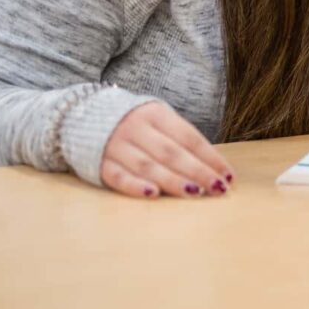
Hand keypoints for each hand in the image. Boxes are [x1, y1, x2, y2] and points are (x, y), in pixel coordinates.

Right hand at [101, 101, 235, 198]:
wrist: (80, 115)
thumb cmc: (132, 122)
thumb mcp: (156, 118)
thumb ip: (179, 138)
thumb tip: (213, 165)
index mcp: (155, 113)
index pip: (188, 137)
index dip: (210, 156)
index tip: (228, 176)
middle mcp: (136, 128)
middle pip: (171, 152)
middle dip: (197, 171)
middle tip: (218, 188)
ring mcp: (116, 146)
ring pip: (148, 166)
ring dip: (173, 180)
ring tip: (195, 193)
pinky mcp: (100, 164)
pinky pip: (119, 177)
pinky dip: (136, 186)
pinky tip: (154, 195)